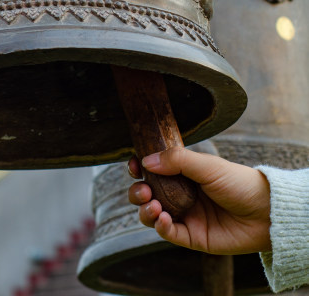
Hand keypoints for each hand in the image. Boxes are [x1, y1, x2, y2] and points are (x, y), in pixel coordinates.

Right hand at [128, 147, 271, 254]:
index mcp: (183, 173)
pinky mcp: (193, 237)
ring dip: (145, 210)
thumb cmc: (239, 182)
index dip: (139, 168)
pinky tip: (163, 219)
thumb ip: (177, 160)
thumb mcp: (207, 165)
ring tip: (153, 205)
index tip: (133, 165)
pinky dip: (161, 227)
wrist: (265, 212)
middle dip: (137, 192)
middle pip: (147, 194)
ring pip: (153, 215)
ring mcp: (186, 215)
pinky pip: (169, 234)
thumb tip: (146, 159)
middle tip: (142, 190)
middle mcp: (181, 194)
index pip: (153, 170)